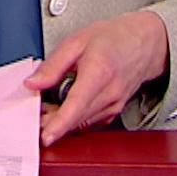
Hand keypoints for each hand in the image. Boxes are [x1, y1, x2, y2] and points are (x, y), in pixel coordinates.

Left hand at [23, 10, 168, 146]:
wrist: (143, 43)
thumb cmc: (113, 39)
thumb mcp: (76, 41)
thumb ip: (53, 65)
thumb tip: (33, 83)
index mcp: (99, 72)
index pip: (77, 105)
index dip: (60, 123)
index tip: (46, 136)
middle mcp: (110, 94)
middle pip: (76, 118)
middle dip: (52, 122)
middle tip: (33, 114)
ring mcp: (114, 105)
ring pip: (81, 123)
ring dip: (61, 121)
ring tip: (46, 107)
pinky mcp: (114, 112)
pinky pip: (89, 121)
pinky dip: (74, 119)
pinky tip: (64, 108)